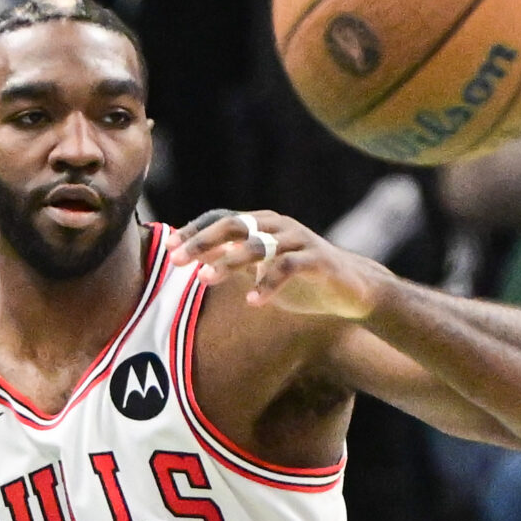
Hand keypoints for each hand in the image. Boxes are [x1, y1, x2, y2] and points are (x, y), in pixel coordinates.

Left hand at [169, 210, 382, 318]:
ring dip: (229, 262)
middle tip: (178, 261)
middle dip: (202, 242)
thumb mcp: (260, 270)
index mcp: (262, 224)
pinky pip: (287, 267)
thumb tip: (195, 259)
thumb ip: (232, 262)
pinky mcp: (317, 259)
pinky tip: (253, 302)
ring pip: (258, 244)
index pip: (222, 219)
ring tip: (205, 280)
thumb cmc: (301, 280)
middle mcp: (278, 225)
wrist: (351, 290)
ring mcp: (298, 240)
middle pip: (235, 225)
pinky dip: (268, 284)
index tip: (168, 248)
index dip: (195, 231)